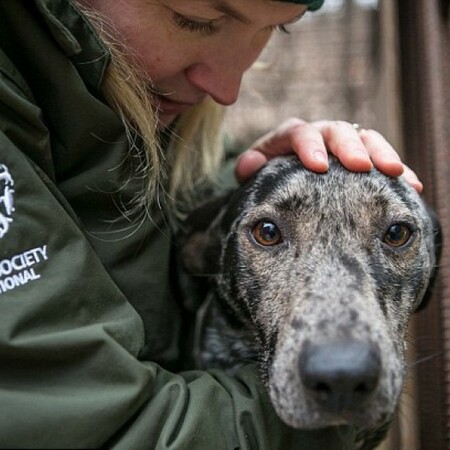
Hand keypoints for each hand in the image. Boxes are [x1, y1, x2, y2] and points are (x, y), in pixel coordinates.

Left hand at [235, 119, 422, 191]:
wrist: (286, 171)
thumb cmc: (270, 172)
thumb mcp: (255, 169)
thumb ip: (250, 166)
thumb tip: (247, 166)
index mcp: (292, 135)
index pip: (300, 133)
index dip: (309, 147)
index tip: (318, 166)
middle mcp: (321, 134)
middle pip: (337, 131)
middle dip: (350, 148)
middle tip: (361, 166)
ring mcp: (344, 143)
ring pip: (366, 139)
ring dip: (382, 154)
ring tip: (396, 173)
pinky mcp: (362, 156)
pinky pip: (383, 158)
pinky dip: (398, 170)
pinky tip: (413, 185)